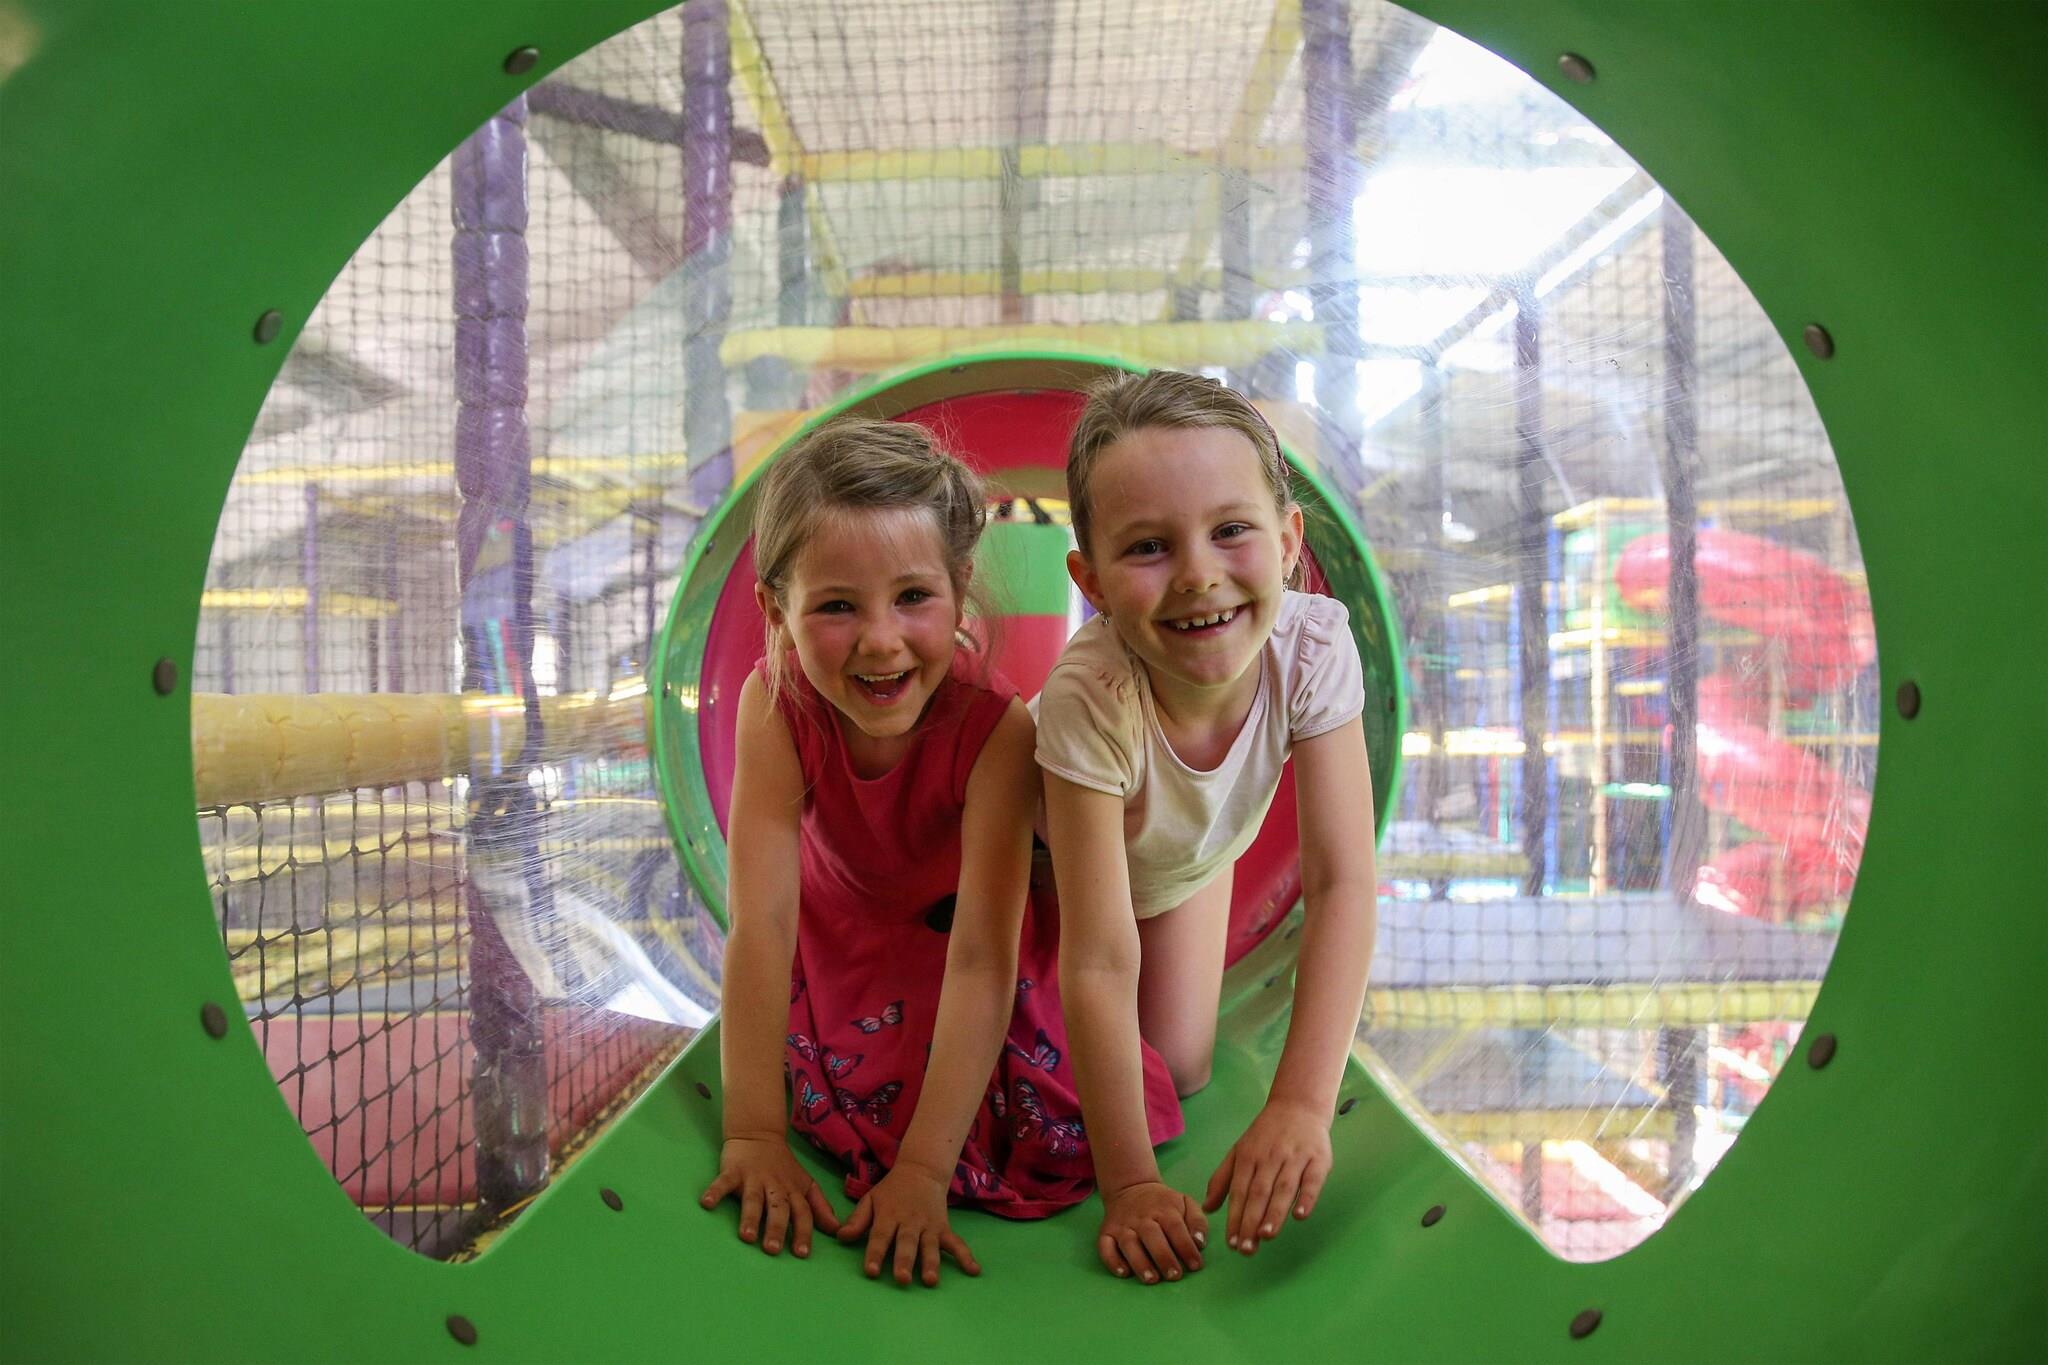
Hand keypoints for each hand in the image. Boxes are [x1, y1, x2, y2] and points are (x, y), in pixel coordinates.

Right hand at [700, 1135, 841, 1257]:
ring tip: (746, 1236)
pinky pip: (723, 1182)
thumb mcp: (805, 1184)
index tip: (802, 1254)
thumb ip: (819, 1207)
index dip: (803, 1232)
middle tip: (773, 1250)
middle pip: (778, 1208)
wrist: (759, 1134)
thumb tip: (837, 1230)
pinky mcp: (733, 1171)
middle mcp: (775, 1186)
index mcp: (793, 1191)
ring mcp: (753, 1178)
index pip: (802, 1213)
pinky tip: (706, 1204)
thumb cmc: (783, 1167)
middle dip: (777, 1228)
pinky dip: (714, 1192)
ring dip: (750, 1217)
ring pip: (753, 1199)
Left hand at [837, 1159, 980, 1286]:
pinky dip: (966, 1256)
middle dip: (904, 1261)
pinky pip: (956, 1243)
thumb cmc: (891, 1191)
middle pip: (906, 1243)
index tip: (871, 1272)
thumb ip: (857, 1219)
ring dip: (931, 1263)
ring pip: (930, 1246)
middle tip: (902, 1279)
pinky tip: (974, 1271)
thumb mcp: (870, 1199)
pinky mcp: (943, 1228)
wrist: (921, 1170)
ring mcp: (929, 1226)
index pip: (880, 1237)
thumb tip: (840, 1237)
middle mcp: (909, 1222)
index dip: (874, 1254)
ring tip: (930, 1281)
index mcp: (888, 1215)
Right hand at [1096, 1180, 1206, 1283]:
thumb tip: (1200, 1243)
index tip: (1195, 1266)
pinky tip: (1123, 1273)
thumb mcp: (1185, 1203)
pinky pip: (1105, 1246)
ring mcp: (1122, 1225)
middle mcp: (1142, 1217)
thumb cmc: (1163, 1203)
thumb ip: (1197, 1221)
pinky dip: (1112, 1261)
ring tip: (1151, 1279)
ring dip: (1140, 1262)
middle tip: (1174, 1276)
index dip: (1186, 1247)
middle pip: (1152, 1236)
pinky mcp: (1106, 1232)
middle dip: (1164, 1257)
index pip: (1176, 1228)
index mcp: (1164, 1209)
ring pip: (1128, 1243)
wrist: (1131, 1188)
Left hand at [1202, 1099, 1331, 1256]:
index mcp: (1248, 1157)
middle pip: (1259, 1193)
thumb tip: (1208, 1208)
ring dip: (1274, 1212)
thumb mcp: (1238, 1151)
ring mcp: (1294, 1158)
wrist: (1298, 1106)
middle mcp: (1269, 1158)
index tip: (1232, 1242)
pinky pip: (1312, 1180)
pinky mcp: (1318, 1159)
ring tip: (1266, 1235)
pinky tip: (1300, 1215)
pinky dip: (1307, 1198)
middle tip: (1246, 1249)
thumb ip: (1222, 1179)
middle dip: (1251, 1222)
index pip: (1239, 1192)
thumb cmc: (1266, 1135)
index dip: (1235, 1217)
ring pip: (1283, 1188)